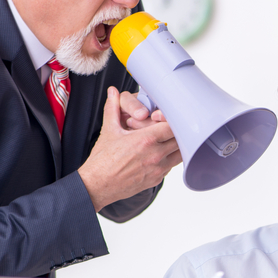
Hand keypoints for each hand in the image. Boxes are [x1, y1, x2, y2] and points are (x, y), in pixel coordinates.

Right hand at [77, 87, 181, 210]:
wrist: (98, 185)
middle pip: (180, 139)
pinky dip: (170, 157)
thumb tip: (112, 92)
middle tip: (169, 126)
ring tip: (167, 139)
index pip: (172, 126)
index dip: (172, 119)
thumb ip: (113, 109)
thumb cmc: (102, 160)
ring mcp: (158, 169)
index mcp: (145, 140)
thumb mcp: (108, 131)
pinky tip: (160, 152)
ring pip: (179, 153)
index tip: (166, 117)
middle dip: (176, 131)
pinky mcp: (157, 178)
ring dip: (176, 145)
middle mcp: (155, 155)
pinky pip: (171, 165)